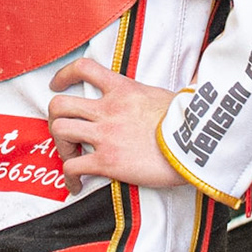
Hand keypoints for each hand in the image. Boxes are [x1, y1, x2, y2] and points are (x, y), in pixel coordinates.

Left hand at [47, 58, 187, 190]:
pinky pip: (73, 166)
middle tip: (63, 131)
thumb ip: (152, 96)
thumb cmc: (189, 123)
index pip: (83, 68)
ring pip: (59, 131)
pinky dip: (69, 177)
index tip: (56, 85)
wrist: (197, 146)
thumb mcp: (167, 96)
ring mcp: (105, 135)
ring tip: (70, 157)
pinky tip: (75, 184)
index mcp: (123, 89)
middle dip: (54, 119)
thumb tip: (173, 90)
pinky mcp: (108, 162)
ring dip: (60, 146)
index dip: (63, 75)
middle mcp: (108, 109)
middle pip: (59, 105)